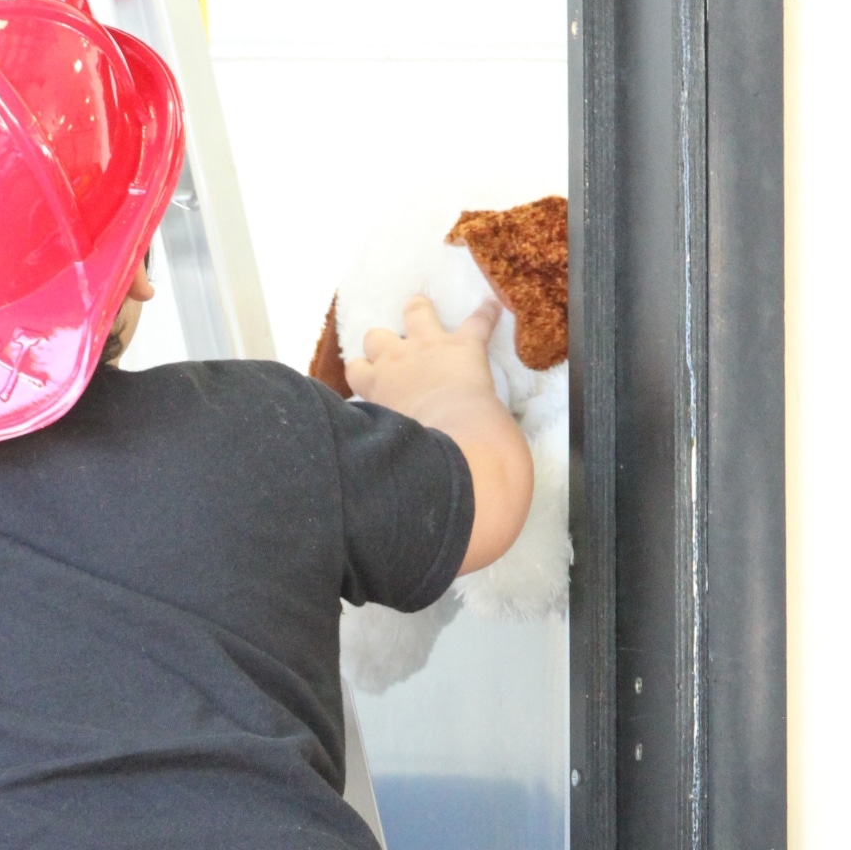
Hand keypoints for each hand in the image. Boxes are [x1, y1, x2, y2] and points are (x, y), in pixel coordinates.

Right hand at [343, 295, 530, 573]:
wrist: (453, 461)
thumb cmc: (410, 474)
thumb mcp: (376, 476)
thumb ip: (367, 491)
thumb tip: (355, 547)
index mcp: (371, 397)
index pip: (355, 378)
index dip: (362, 380)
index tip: (365, 385)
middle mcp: (391, 367)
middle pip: (374, 341)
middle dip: (381, 344)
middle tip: (389, 353)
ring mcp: (428, 352)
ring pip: (415, 315)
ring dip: (420, 313)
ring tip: (421, 306)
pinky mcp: (464, 350)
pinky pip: (478, 322)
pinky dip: (487, 313)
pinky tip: (495, 302)